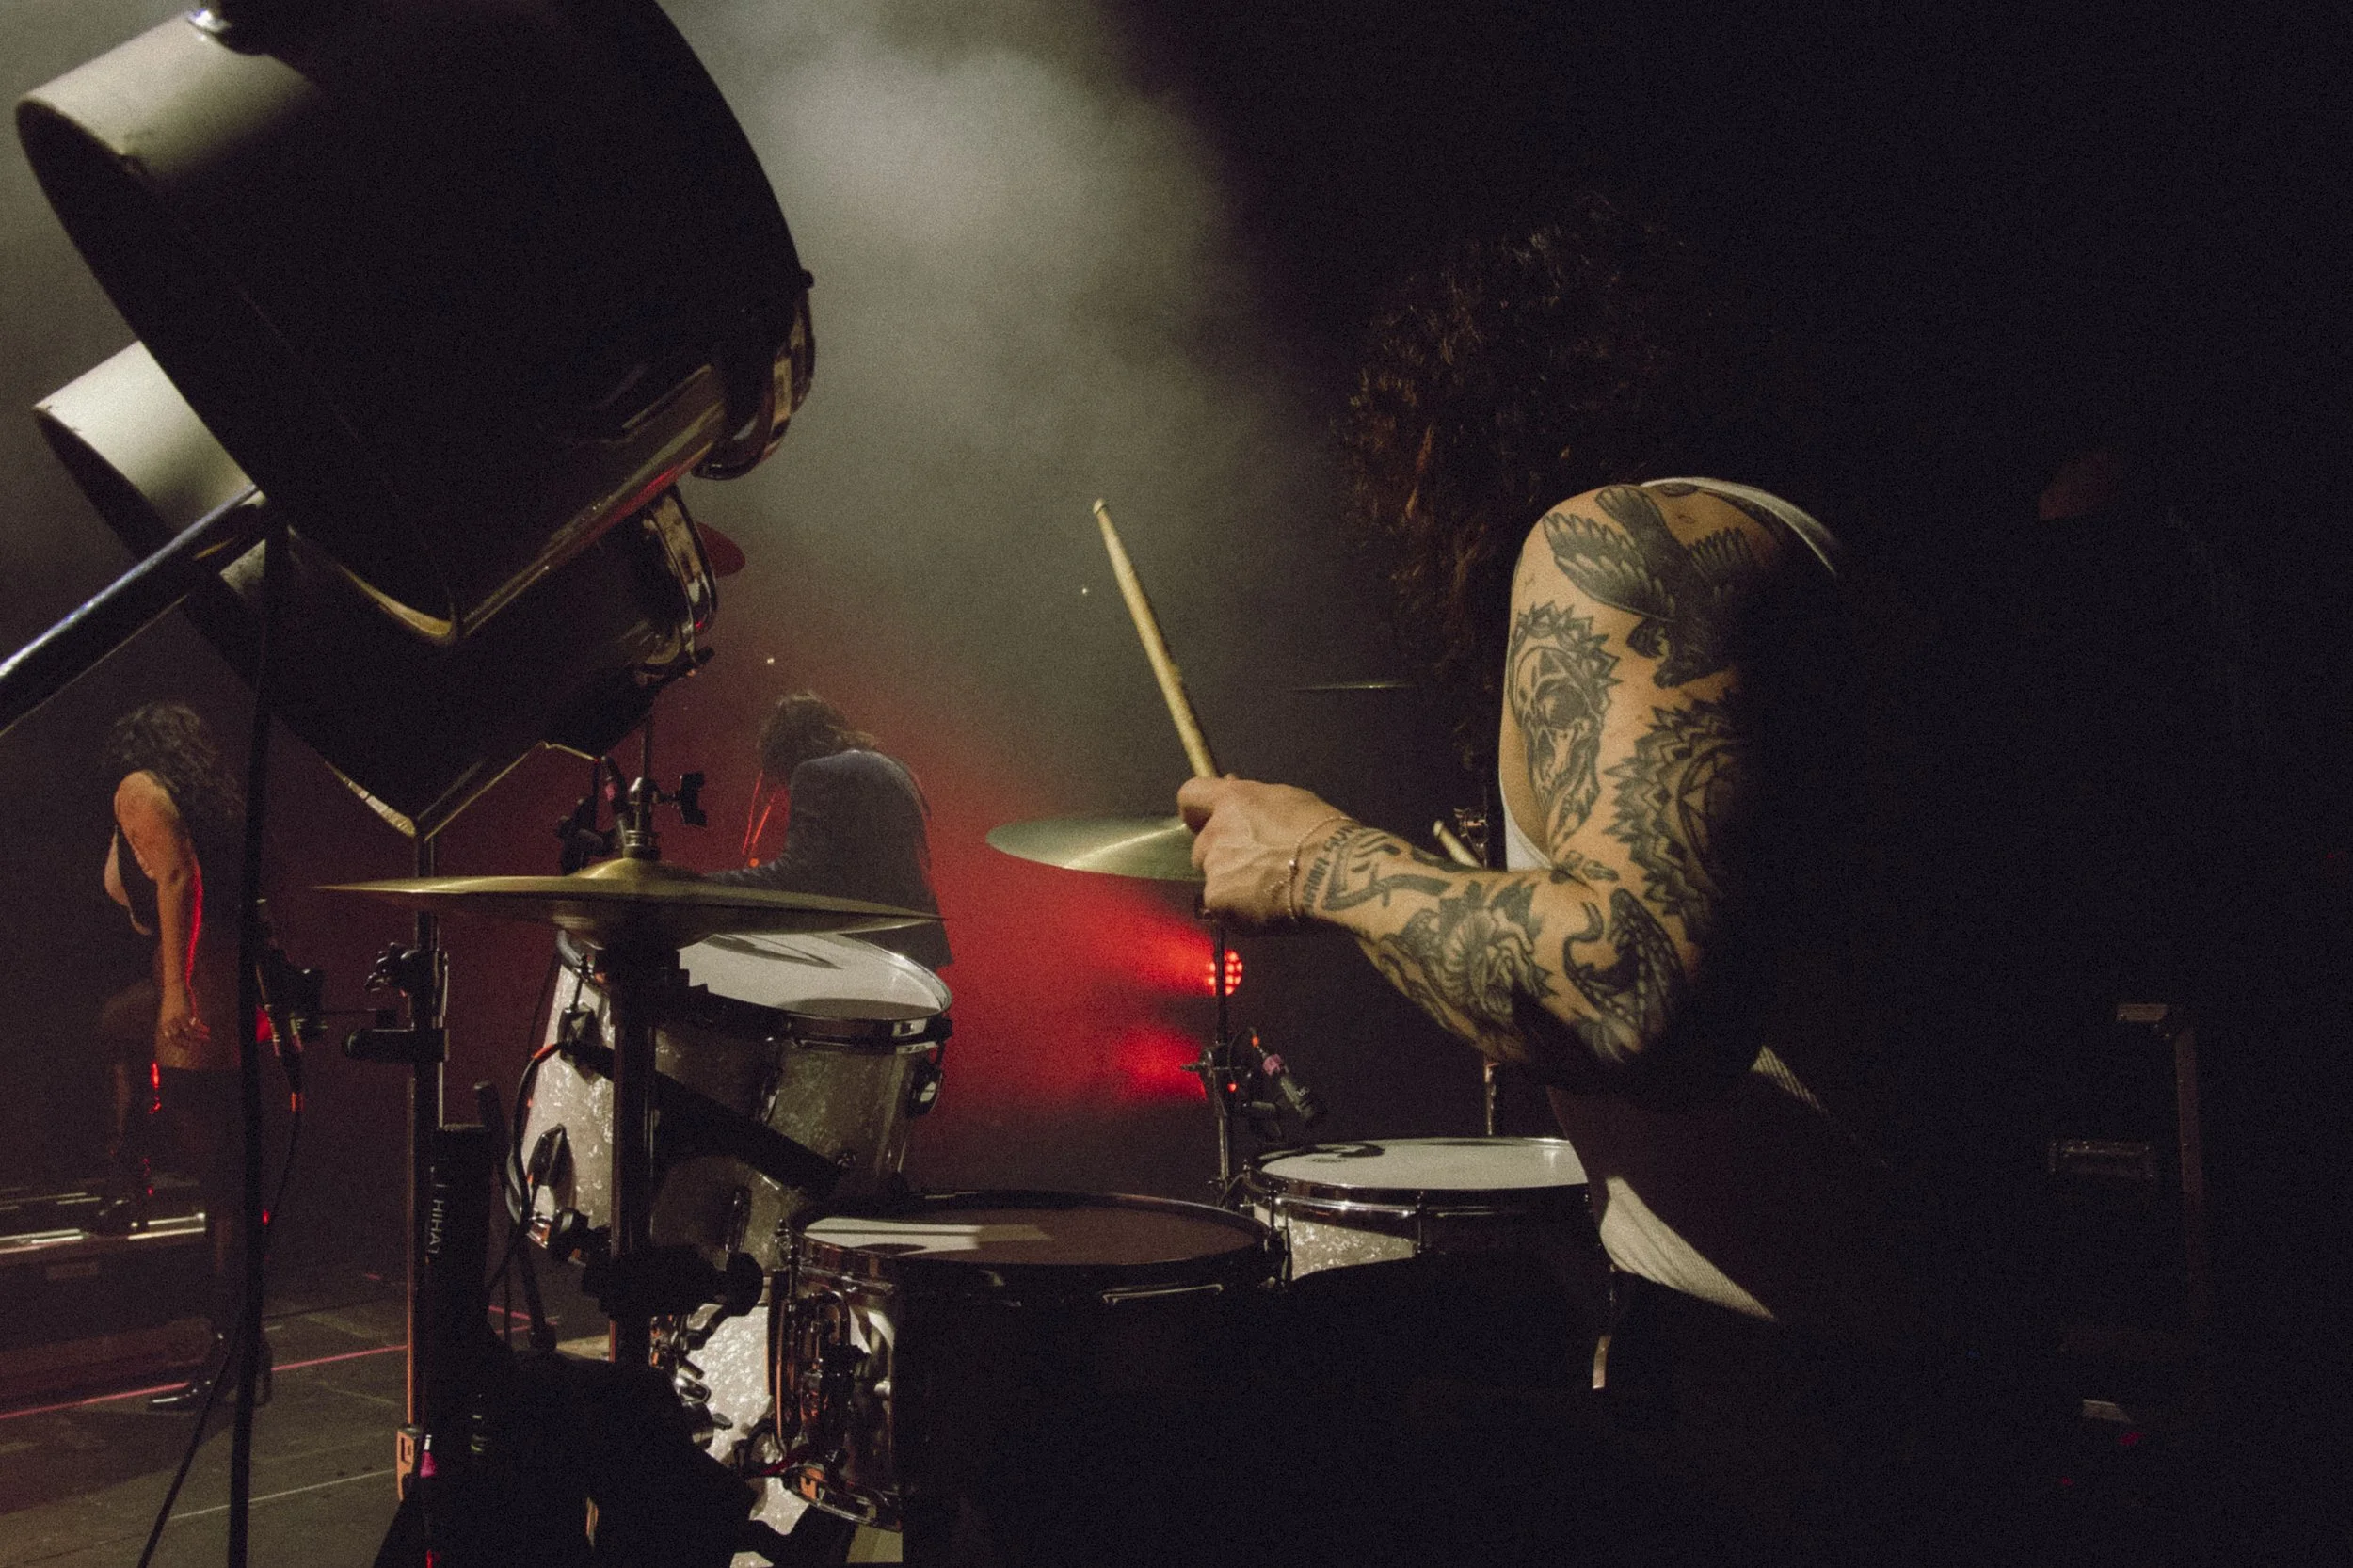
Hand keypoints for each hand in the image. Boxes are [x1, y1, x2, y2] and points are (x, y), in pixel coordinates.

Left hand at [156, 993, 210, 1055]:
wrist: (174, 987)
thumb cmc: (173, 999)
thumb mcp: (170, 1012)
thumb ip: (174, 1022)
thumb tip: (182, 1030)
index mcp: (164, 1023)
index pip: (172, 1038)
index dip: (181, 1044)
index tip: (189, 1046)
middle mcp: (170, 1023)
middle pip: (180, 1038)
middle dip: (190, 1043)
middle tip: (198, 1045)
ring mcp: (179, 1019)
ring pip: (189, 1033)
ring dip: (199, 1037)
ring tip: (206, 1038)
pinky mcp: (187, 1014)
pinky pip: (195, 1025)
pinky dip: (202, 1029)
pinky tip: (207, 1029)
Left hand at [1177, 776, 1354, 928]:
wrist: (1336, 873)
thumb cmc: (1325, 835)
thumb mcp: (1289, 800)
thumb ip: (1252, 800)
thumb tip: (1233, 787)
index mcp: (1234, 801)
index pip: (1190, 797)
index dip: (1196, 811)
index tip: (1204, 820)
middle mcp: (1217, 831)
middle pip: (1202, 846)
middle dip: (1222, 855)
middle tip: (1257, 865)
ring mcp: (1215, 867)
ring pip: (1214, 878)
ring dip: (1233, 883)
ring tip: (1271, 889)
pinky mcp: (1218, 899)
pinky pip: (1220, 906)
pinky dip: (1238, 910)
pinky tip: (1267, 907)